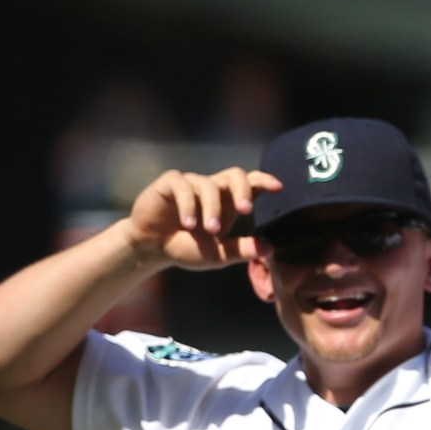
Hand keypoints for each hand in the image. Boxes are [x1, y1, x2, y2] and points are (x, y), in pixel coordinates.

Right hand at [123, 168, 281, 269]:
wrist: (151, 248)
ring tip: (211, 231)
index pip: (251, 183)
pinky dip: (189, 206)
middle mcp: (213, 189)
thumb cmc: (188, 248)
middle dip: (243, 189)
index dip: (265, 180)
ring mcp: (191, 184)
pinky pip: (183, 187)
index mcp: (229, 202)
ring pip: (209, 185)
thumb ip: (242, 250)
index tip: (279, 187)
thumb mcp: (218, 254)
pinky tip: (189, 225)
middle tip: (246, 209)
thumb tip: (271, 249)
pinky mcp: (169, 184)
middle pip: (235, 175)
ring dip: (213, 209)